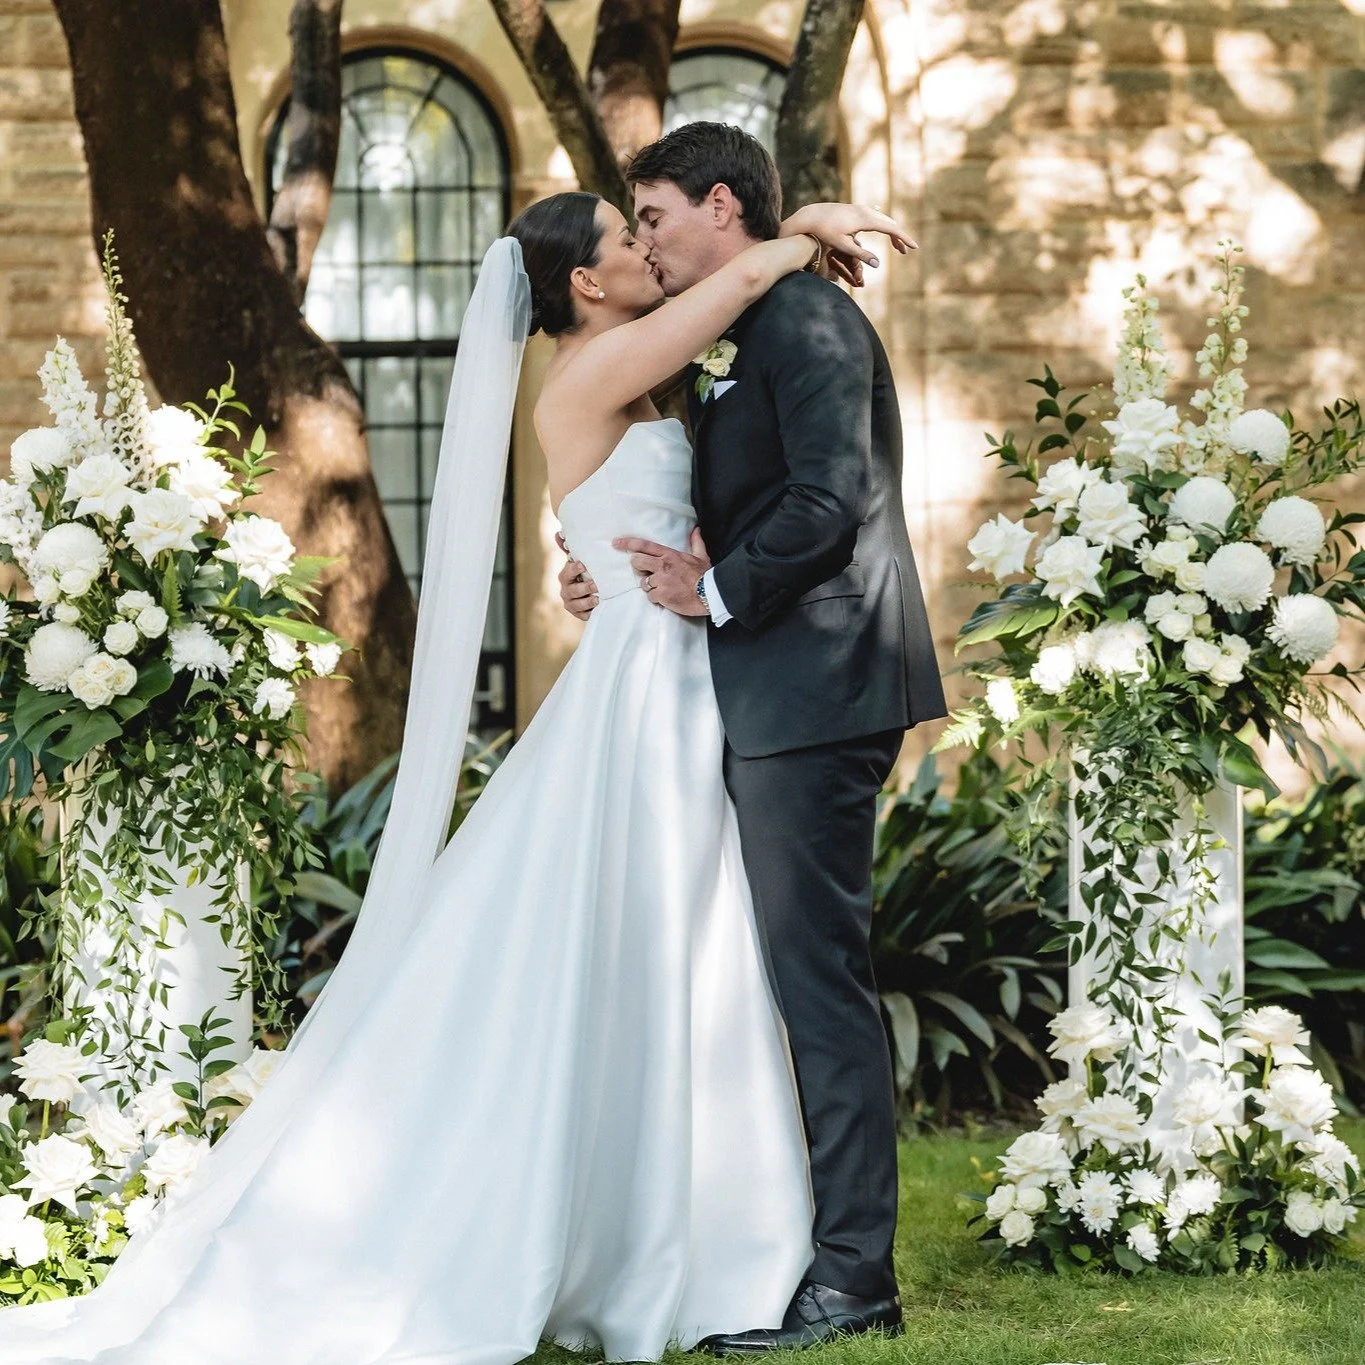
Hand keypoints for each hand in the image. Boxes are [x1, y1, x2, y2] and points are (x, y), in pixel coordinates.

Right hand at [556, 532, 597, 620]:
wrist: (590, 592)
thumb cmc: (583, 574)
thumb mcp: (578, 562)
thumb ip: (569, 549)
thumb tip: (558, 533)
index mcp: (565, 577)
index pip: (566, 573)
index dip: (574, 570)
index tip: (583, 565)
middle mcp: (566, 591)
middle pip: (572, 590)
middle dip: (583, 587)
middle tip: (595, 584)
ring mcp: (571, 604)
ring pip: (577, 604)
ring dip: (587, 601)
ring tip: (598, 598)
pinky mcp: (579, 614)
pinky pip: (583, 615)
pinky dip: (590, 612)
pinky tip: (598, 608)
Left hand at [613, 528, 710, 617]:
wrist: (710, 594)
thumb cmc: (706, 575)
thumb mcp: (702, 556)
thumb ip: (696, 543)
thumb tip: (696, 530)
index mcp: (669, 555)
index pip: (644, 546)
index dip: (628, 543)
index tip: (616, 543)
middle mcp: (662, 565)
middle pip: (636, 562)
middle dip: (637, 567)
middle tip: (645, 572)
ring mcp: (661, 580)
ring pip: (643, 582)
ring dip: (649, 586)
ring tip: (661, 588)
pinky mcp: (661, 595)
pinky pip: (650, 596)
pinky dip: (656, 599)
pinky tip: (665, 598)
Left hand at [781, 203, 916, 287]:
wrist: (810, 216)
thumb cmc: (825, 232)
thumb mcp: (843, 246)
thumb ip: (861, 254)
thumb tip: (879, 265)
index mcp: (865, 220)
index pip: (891, 229)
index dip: (903, 239)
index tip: (914, 247)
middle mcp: (865, 211)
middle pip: (889, 224)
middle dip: (899, 237)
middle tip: (906, 250)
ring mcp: (860, 208)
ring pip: (882, 219)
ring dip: (890, 230)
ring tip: (896, 243)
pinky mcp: (854, 208)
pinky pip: (874, 215)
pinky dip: (881, 223)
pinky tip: (883, 224)